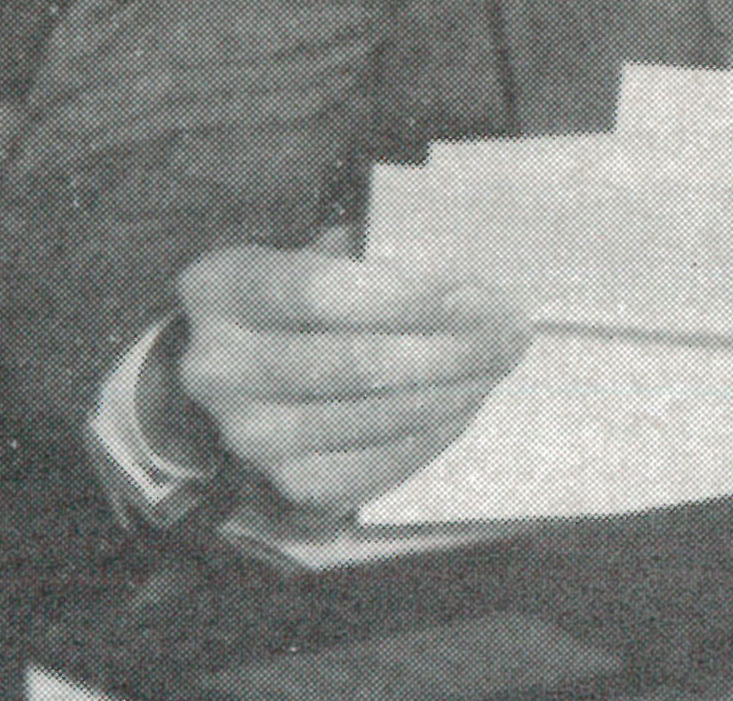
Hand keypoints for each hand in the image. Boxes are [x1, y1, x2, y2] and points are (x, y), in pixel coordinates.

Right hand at [174, 232, 528, 512]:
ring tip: (498, 361)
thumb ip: (375, 255)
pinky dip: (429, 436)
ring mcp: (250, 435)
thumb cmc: (300, 291)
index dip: (403, 293)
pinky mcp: (284, 483)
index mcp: (223, 287)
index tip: (472, 286)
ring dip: (452, 390)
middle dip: (450, 347)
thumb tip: (461, 281)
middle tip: (511, 329)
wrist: (242, 365)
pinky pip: (370, 468)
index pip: (318, 292)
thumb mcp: (319, 248)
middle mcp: (220, 368)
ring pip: (370, 418)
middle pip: (353, 363)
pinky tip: (463, 404)